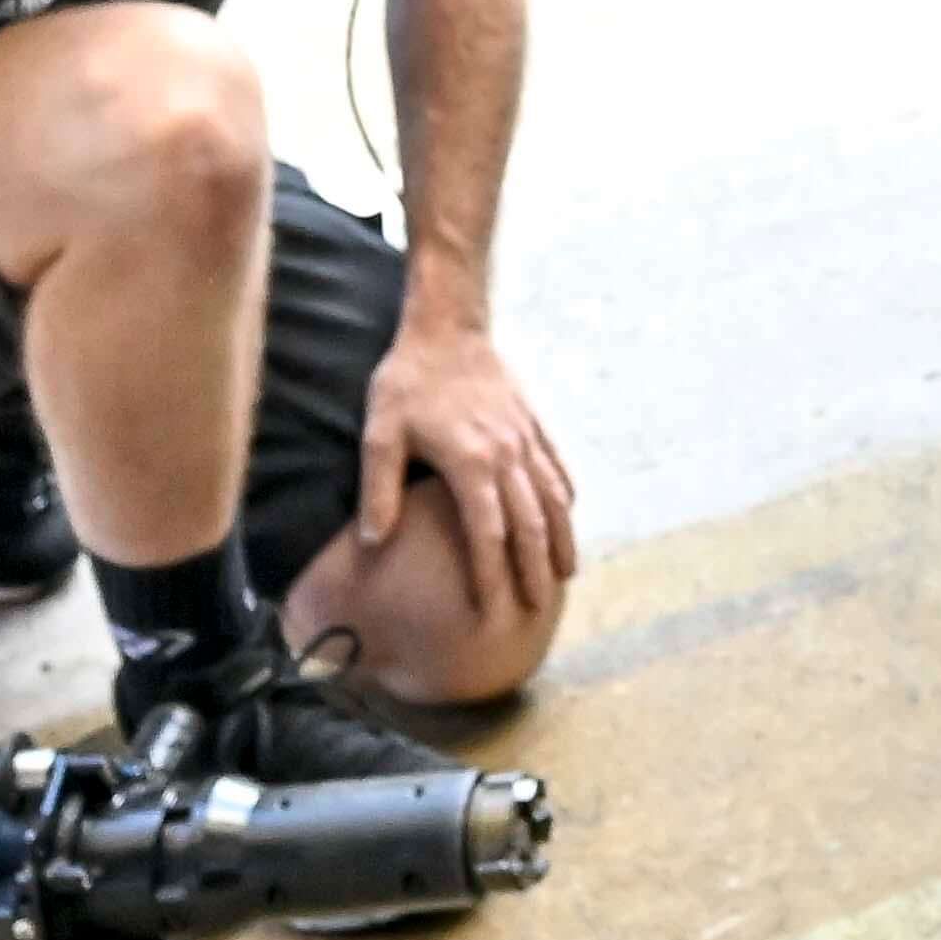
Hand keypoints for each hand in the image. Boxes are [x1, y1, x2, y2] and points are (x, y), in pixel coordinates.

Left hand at [351, 318, 578, 654]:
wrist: (446, 327)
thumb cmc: (406, 382)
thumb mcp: (380, 433)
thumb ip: (379, 489)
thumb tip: (374, 543)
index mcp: (470, 463)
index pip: (488, 534)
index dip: (491, 576)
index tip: (492, 612)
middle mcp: (507, 456)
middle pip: (531, 525)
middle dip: (536, 571)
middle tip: (538, 610)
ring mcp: (525, 439)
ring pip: (554, 500)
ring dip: (561, 540)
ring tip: (565, 575)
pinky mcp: (533, 424)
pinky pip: (557, 469)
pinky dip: (565, 499)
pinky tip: (567, 518)